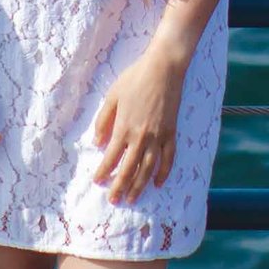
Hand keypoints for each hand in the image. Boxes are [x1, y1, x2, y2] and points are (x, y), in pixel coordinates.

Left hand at [91, 46, 185, 203]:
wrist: (163, 68)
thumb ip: (103, 120)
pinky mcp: (171, 133)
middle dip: (120, 187)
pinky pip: (168, 159)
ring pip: (148, 169)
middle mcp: (141, 137)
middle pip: (129, 169)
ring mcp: (158, 137)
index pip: (111, 157)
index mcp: (124, 127)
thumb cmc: (135, 78)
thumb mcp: (112, 95)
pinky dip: (163, 173)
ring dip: (139, 186)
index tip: (97, 182)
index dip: (103, 171)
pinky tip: (158, 183)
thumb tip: (97, 142)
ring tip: (132, 199)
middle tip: (114, 201)